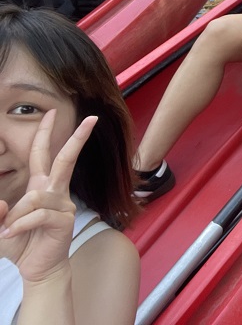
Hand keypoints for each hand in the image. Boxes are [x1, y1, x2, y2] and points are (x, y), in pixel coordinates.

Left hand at [0, 111, 96, 283]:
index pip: (44, 154)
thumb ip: (0, 211)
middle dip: (77, 138)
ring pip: (35, 195)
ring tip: (8, 231)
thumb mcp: (1, 224)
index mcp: (41, 186)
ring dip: (16, 215)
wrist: (39, 269)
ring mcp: (62, 205)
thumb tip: (5, 201)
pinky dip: (20, 225)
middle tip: (91, 119)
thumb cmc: (21, 243)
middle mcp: (55, 191)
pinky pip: (37, 215)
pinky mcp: (63, 221)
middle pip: (65, 159)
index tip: (52, 112)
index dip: (46, 133)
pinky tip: (12, 234)